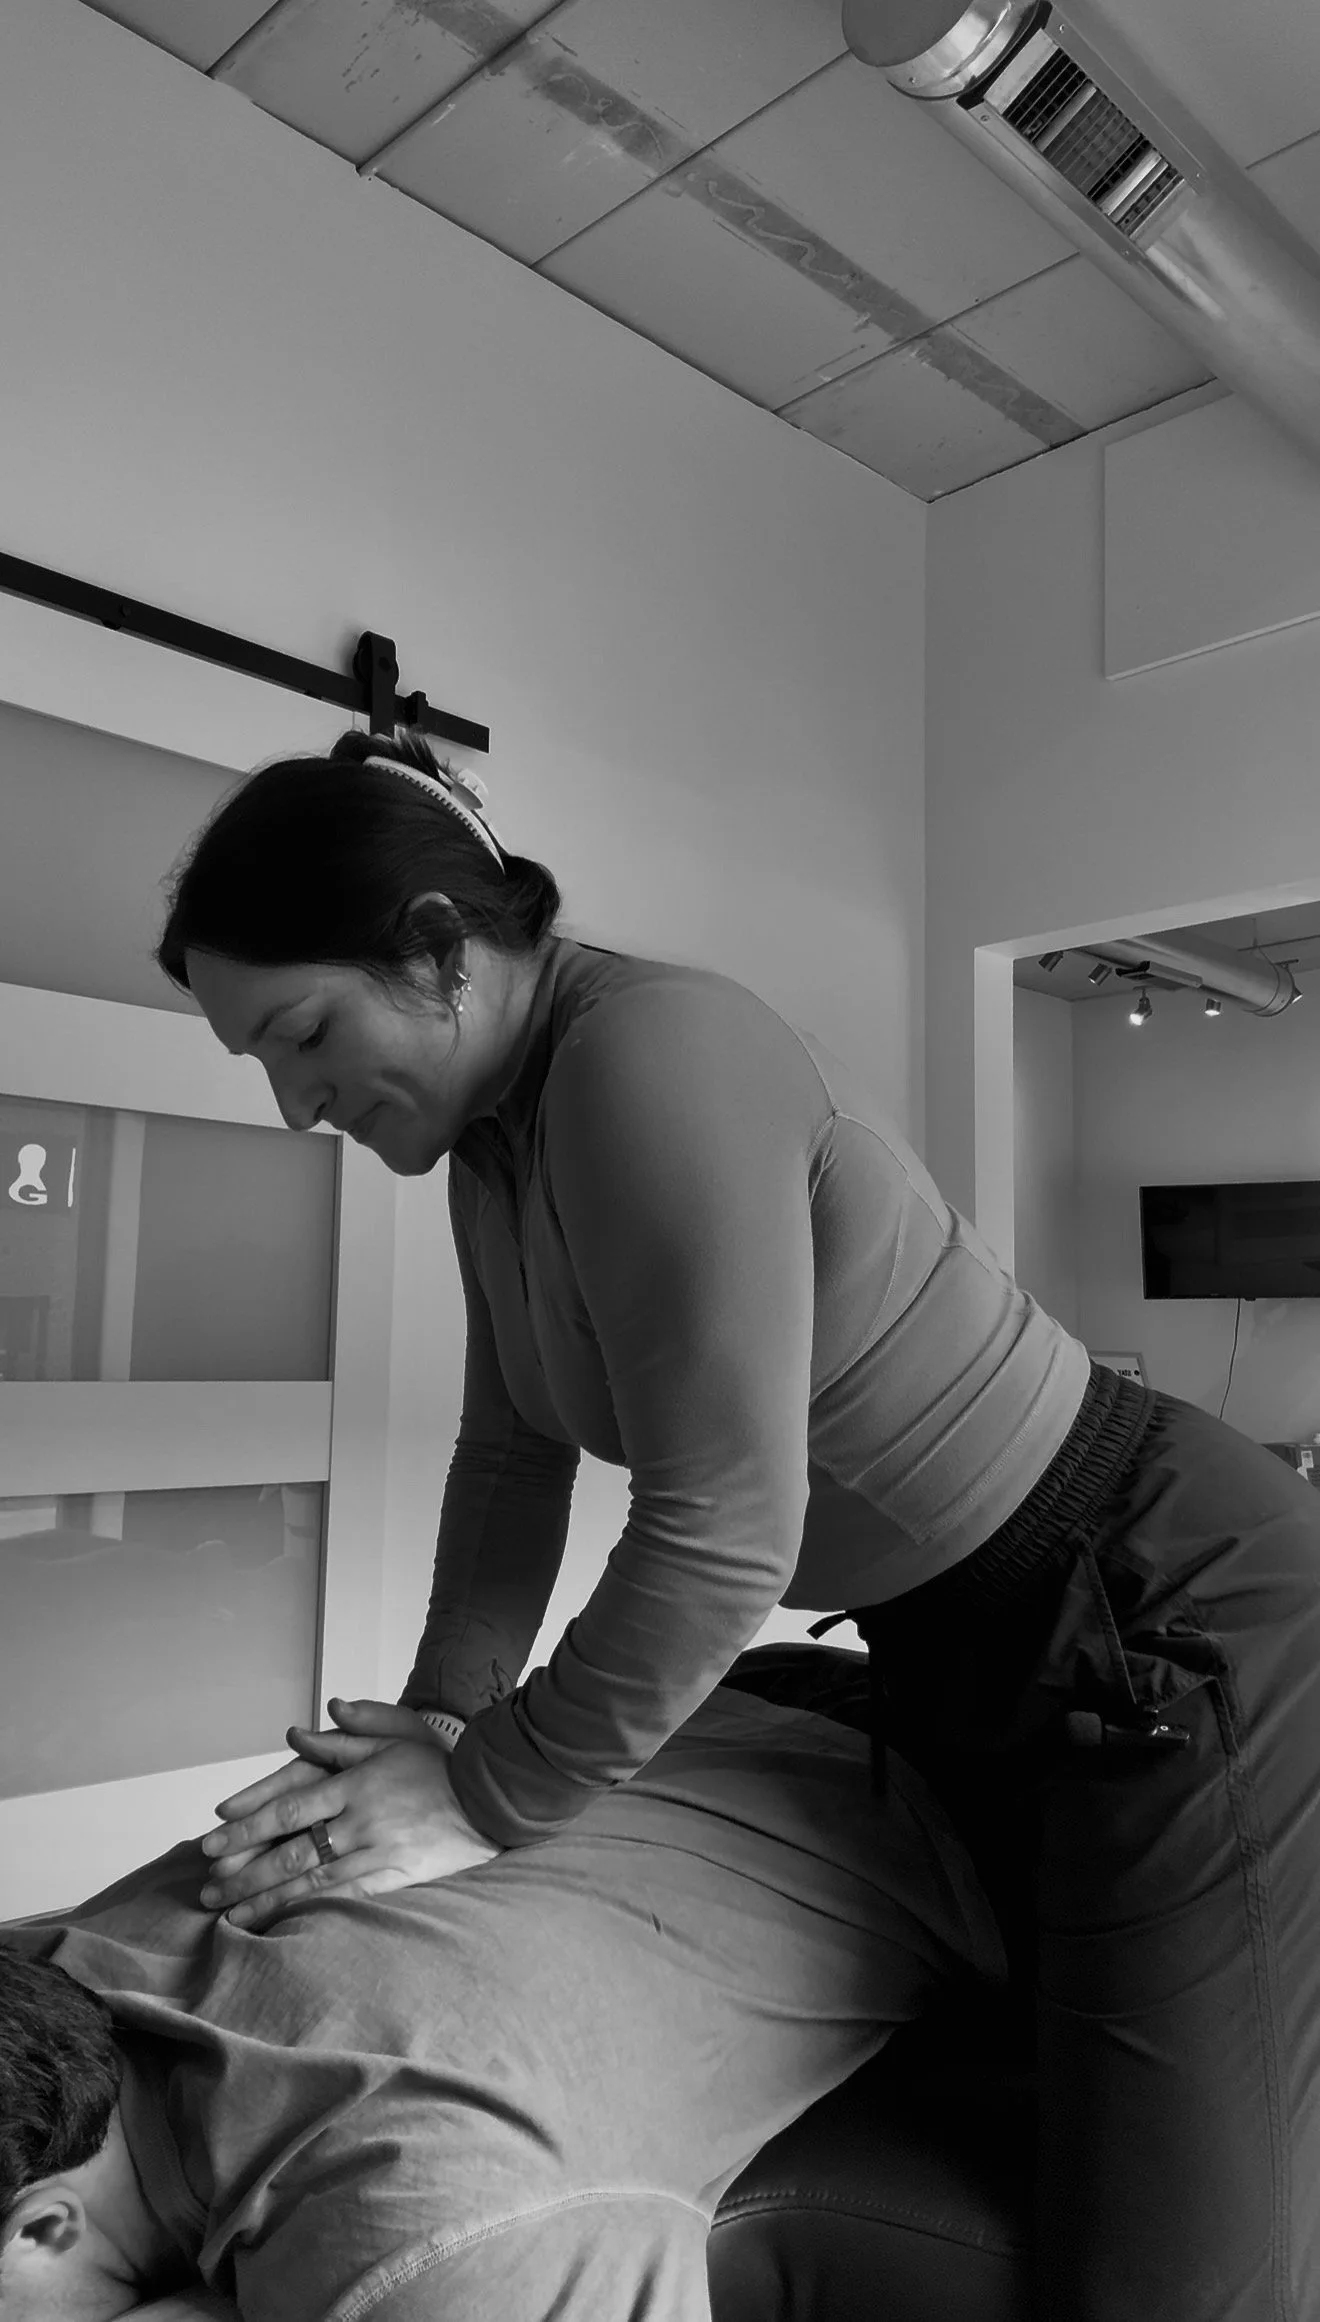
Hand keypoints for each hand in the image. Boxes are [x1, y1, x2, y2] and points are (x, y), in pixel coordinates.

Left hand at [197, 1699, 500, 1930]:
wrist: (491, 1799)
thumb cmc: (437, 1767)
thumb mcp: (393, 1738)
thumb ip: (342, 1739)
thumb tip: (295, 1730)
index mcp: (355, 1784)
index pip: (287, 1809)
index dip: (245, 1827)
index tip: (211, 1842)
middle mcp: (361, 1820)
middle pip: (290, 1852)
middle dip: (243, 1872)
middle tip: (206, 1889)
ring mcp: (378, 1853)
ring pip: (311, 1882)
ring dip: (266, 1899)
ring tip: (230, 1914)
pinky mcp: (396, 1878)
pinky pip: (345, 1901)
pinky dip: (309, 1914)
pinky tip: (283, 1924)